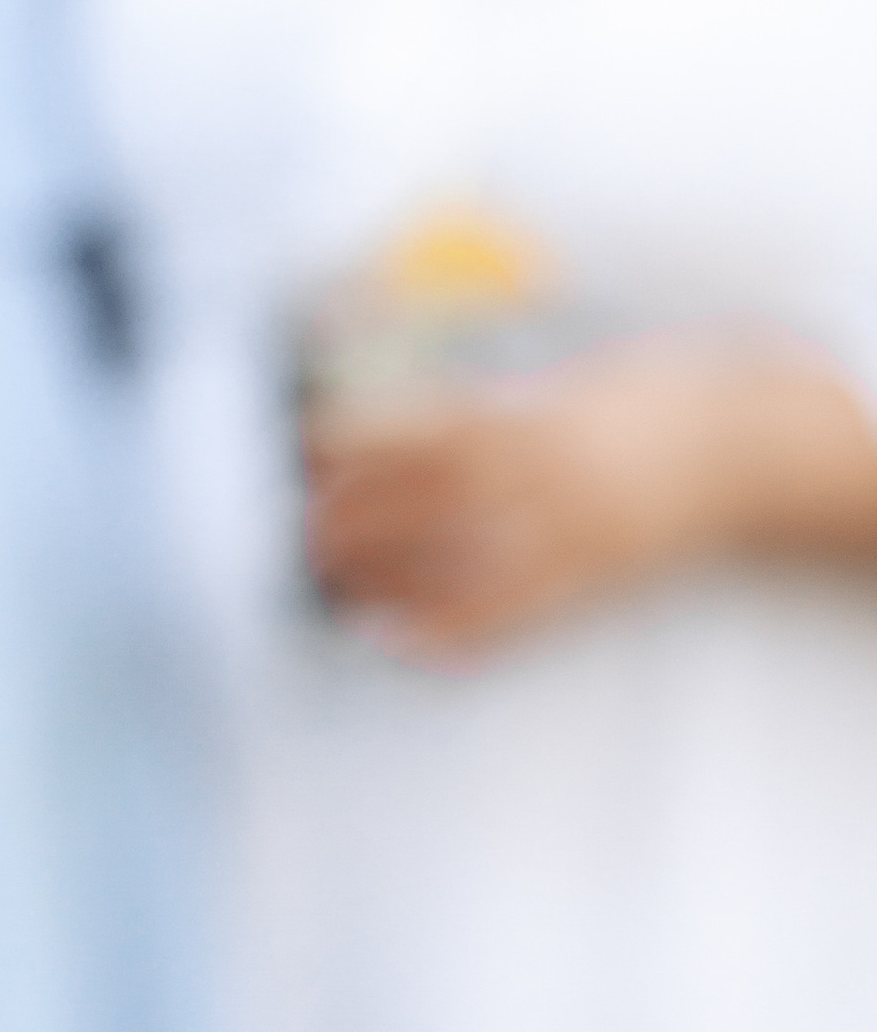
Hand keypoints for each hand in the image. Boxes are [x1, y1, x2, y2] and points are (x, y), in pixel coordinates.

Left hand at [306, 343, 876, 653]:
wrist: (731, 448)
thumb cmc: (629, 408)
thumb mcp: (547, 391)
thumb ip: (473, 414)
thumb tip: (380, 431)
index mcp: (517, 419)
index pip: (403, 435)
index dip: (341, 447)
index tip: (301, 454)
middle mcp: (532, 479)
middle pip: (409, 507)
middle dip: (343, 523)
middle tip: (302, 536)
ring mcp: (559, 535)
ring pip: (443, 569)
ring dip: (379, 584)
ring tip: (336, 589)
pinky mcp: (585, 582)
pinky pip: (502, 620)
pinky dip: (445, 634)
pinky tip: (402, 640)